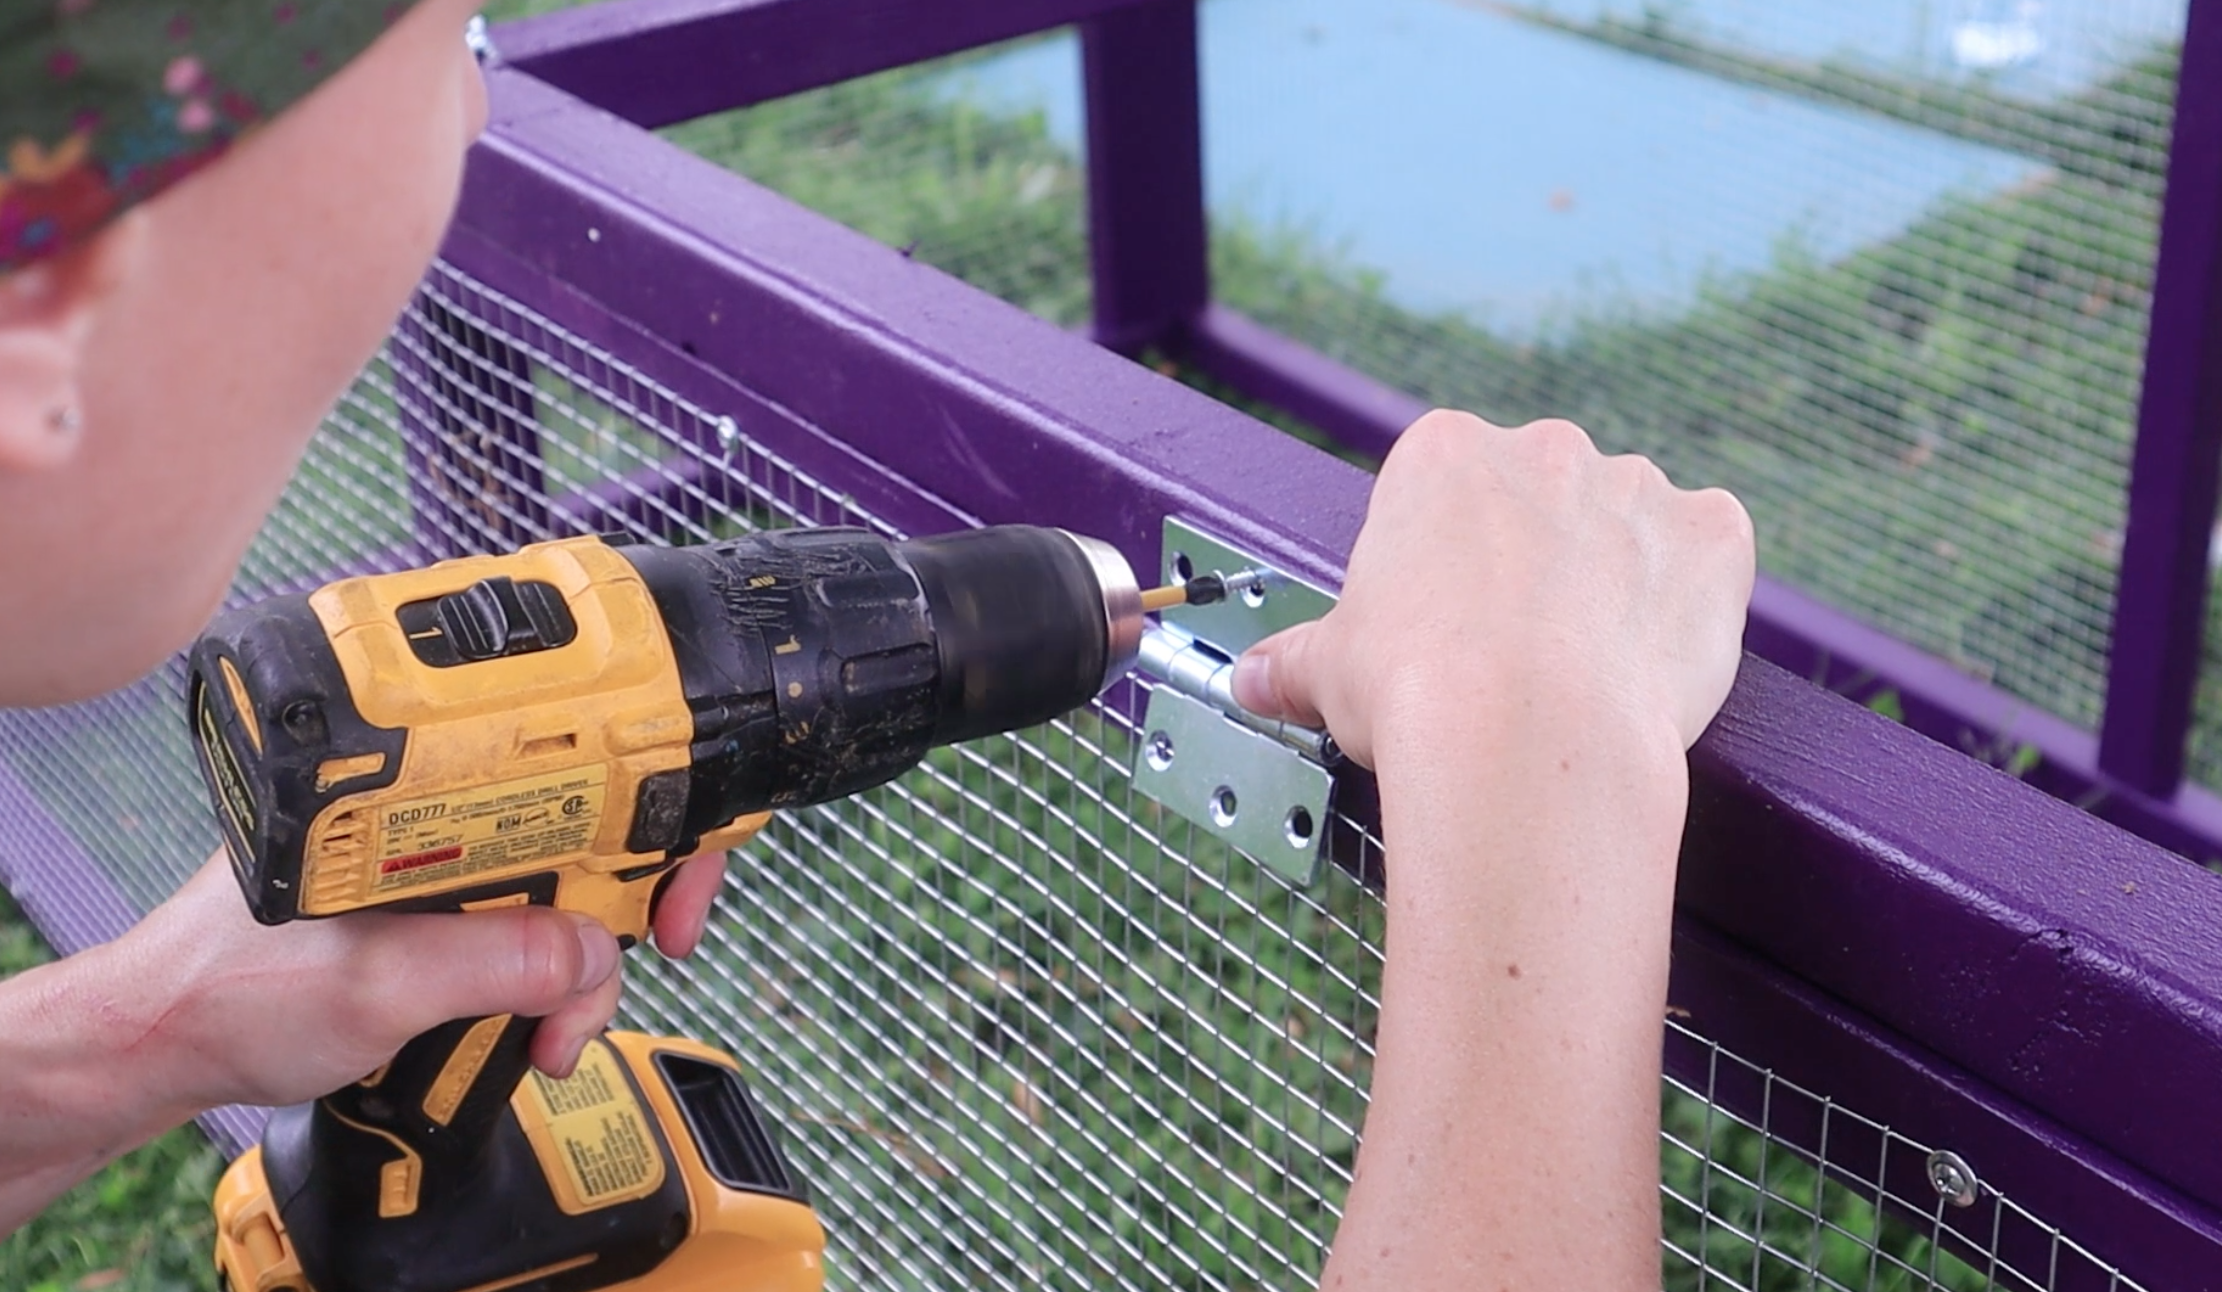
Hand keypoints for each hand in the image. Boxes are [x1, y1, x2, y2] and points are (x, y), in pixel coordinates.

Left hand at [78, 845, 731, 1113]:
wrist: (164, 1044)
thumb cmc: (231, 990)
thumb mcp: (379, 986)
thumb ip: (494, 963)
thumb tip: (595, 948)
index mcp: (422, 796)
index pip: (570, 767)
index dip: (647, 818)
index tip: (673, 881)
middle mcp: (439, 816)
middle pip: (587, 832)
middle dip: (627, 906)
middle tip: (652, 951)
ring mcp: (440, 865)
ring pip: (564, 893)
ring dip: (584, 968)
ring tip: (556, 1033)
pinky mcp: (437, 912)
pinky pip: (526, 931)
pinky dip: (549, 979)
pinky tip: (535, 1022)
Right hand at [1232, 411, 1753, 768]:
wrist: (1528, 744)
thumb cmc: (1421, 694)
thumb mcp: (1329, 669)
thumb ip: (1295, 660)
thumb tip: (1255, 680)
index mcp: (1445, 455)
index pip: (1449, 486)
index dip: (1447, 562)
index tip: (1443, 618)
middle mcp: (1546, 450)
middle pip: (1543, 495)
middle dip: (1533, 562)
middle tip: (1511, 651)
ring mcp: (1637, 488)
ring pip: (1629, 522)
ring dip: (1615, 574)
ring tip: (1585, 667)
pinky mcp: (1713, 537)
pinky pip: (1712, 550)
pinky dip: (1696, 593)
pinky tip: (1658, 650)